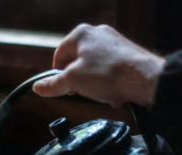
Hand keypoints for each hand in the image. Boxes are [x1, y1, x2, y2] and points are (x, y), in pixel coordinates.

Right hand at [33, 24, 164, 106]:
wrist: (145, 79)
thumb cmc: (107, 74)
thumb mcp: (73, 81)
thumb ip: (53, 85)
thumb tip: (37, 88)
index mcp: (81, 34)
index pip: (59, 56)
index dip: (58, 75)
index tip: (62, 89)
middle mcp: (97, 34)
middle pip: (77, 62)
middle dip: (80, 81)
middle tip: (85, 92)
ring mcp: (114, 43)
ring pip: (94, 69)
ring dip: (96, 85)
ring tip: (103, 93)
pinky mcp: (127, 54)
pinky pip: (110, 71)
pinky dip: (110, 83)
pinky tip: (115, 92)